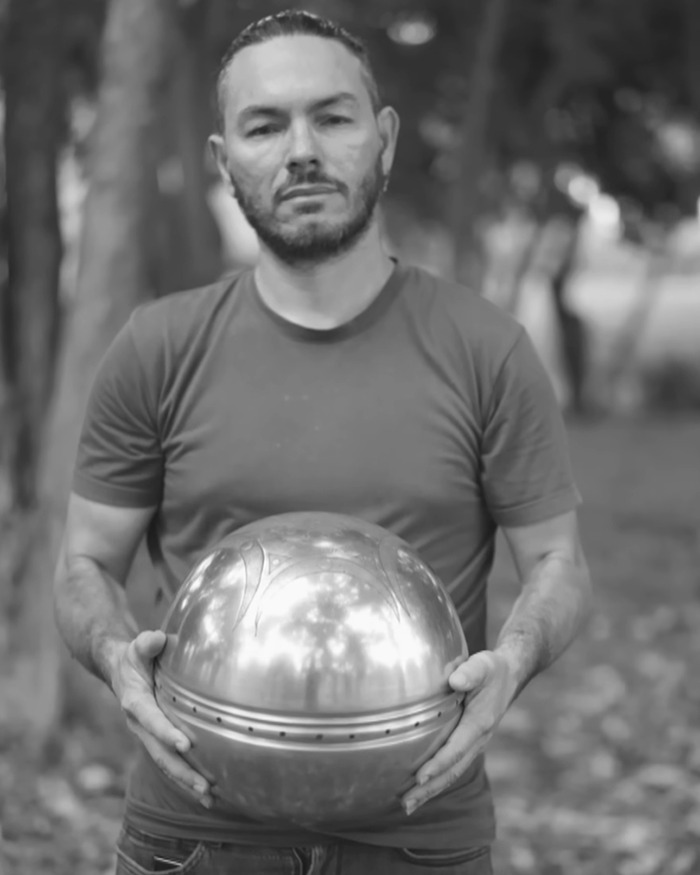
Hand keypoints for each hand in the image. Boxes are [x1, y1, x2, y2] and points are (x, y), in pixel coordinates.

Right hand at [110, 629, 212, 807]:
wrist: (120, 670)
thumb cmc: (135, 656)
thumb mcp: (138, 645)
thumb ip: (146, 643)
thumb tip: (156, 639)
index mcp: (135, 702)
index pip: (152, 719)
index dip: (167, 732)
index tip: (186, 744)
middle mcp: (139, 724)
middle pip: (160, 753)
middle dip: (182, 771)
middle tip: (204, 785)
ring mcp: (147, 736)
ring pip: (166, 764)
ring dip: (186, 781)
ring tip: (209, 798)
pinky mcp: (156, 740)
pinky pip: (171, 762)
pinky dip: (186, 778)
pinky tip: (206, 792)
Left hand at [401, 650, 516, 815]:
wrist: (509, 675)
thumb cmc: (492, 669)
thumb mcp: (484, 664)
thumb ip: (470, 672)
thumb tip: (454, 680)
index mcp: (479, 723)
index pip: (455, 749)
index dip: (437, 765)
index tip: (419, 778)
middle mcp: (478, 739)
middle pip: (452, 770)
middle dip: (429, 789)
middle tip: (406, 804)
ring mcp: (475, 744)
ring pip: (452, 772)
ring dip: (431, 790)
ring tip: (408, 806)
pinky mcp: (469, 743)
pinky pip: (453, 766)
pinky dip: (437, 780)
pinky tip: (420, 788)